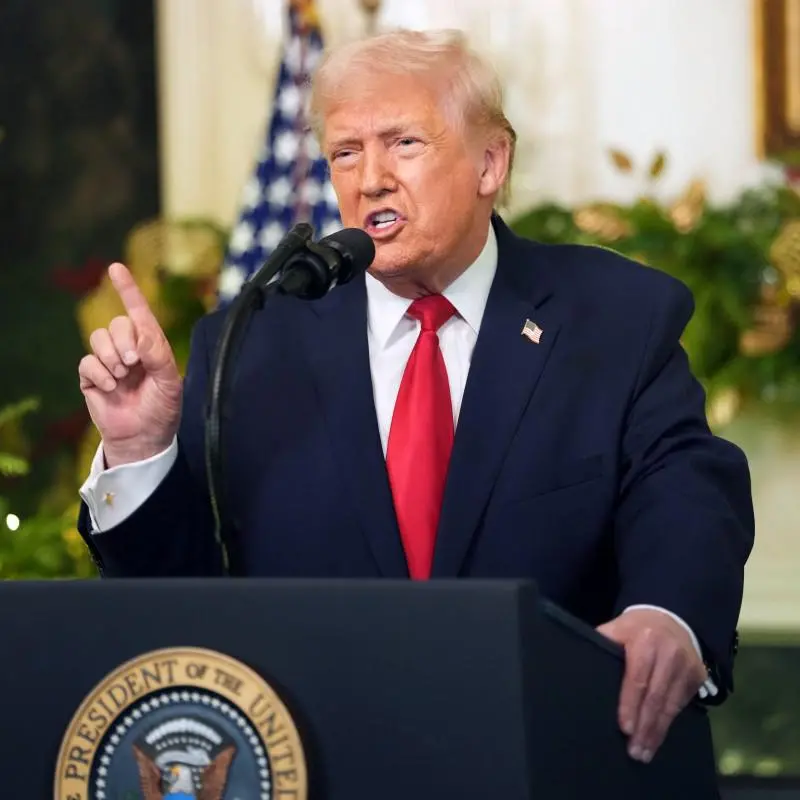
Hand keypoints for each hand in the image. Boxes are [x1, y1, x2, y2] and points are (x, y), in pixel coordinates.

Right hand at [78, 263, 181, 466]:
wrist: (144, 438)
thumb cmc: (162, 410)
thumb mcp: (170, 382)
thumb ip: (158, 355)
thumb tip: (140, 336)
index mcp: (152, 346)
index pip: (139, 312)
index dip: (128, 289)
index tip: (116, 267)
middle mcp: (129, 349)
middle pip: (117, 324)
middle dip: (124, 340)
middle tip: (134, 363)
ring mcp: (109, 362)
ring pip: (98, 338)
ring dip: (112, 357)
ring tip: (123, 377)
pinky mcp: (92, 377)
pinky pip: (87, 362)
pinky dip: (100, 373)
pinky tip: (111, 388)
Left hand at [597, 608, 706, 763]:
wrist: (671, 618)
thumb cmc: (635, 628)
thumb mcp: (617, 628)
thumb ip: (602, 643)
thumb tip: (577, 662)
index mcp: (644, 640)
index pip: (636, 678)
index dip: (630, 704)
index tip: (624, 728)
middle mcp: (669, 653)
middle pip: (655, 697)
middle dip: (644, 726)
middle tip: (635, 751)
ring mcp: (687, 665)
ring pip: (671, 705)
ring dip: (657, 731)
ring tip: (645, 751)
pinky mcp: (697, 676)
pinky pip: (682, 704)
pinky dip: (670, 722)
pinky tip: (658, 736)